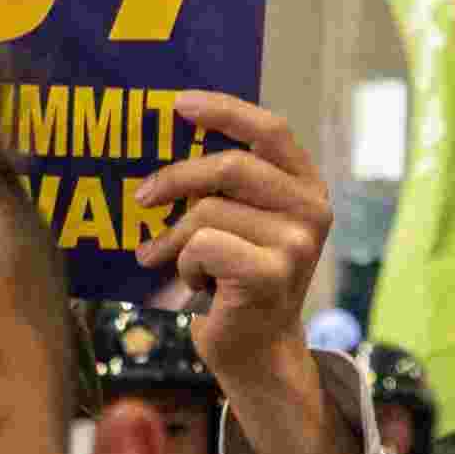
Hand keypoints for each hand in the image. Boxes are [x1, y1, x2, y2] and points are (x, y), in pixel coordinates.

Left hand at [138, 92, 334, 405]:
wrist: (256, 349)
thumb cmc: (237, 280)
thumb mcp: (242, 223)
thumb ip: (226, 187)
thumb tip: (166, 148)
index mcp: (307, 187)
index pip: (271, 130)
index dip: (225, 111)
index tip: (179, 103)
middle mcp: (312, 209)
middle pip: (230, 166)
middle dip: (176, 177)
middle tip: (142, 196)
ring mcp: (296, 243)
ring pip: (208, 211)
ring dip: (176, 239)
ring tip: (172, 261)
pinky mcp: (271, 274)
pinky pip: (202, 246)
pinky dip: (184, 266)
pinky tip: (195, 285)